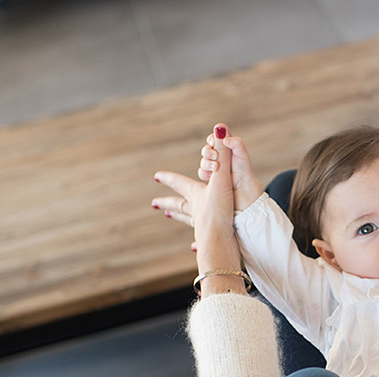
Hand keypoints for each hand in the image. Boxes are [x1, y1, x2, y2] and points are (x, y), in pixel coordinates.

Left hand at [152, 123, 246, 294]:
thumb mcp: (223, 178)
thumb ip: (224, 154)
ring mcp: (202, 229)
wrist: (222, 244)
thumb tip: (220, 128)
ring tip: (172, 216)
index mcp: (196, 197)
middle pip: (179, 205)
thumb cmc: (221, 213)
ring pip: (188, 221)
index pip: (179, 184)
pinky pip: (202, 240)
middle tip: (154, 204)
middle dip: (168, 202)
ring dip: (181, 217)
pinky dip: (199, 242)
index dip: (169, 178)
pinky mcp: (211, 242)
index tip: (156, 177)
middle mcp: (196, 212)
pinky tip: (195, 247)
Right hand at [198, 127, 262, 212]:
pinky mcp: (211, 180)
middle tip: (215, 156)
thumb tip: (221, 130)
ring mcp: (215, 170)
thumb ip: (235, 142)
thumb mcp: (242, 155)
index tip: (214, 140)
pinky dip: (204, 173)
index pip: (215, 139)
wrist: (245, 194)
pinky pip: (202, 173)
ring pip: (203, 162)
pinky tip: (211, 176)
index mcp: (228, 150)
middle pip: (207, 150)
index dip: (213, 138)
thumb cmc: (246, 173)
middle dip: (208, 151)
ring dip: (206, 163)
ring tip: (216, 168)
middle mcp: (220, 158)